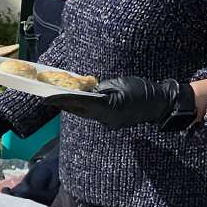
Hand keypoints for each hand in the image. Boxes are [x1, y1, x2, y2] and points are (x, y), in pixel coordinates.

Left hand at [46, 76, 194, 130]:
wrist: (159, 103)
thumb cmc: (142, 90)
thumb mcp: (120, 84)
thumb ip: (101, 88)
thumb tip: (87, 91)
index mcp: (109, 108)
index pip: (82, 103)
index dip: (64, 100)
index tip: (50, 97)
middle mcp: (107, 119)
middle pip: (80, 111)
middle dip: (63, 104)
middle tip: (47, 99)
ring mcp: (110, 122)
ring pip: (85, 114)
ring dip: (71, 107)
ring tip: (56, 101)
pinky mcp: (112, 121)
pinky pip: (93, 115)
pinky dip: (83, 109)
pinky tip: (74, 104)